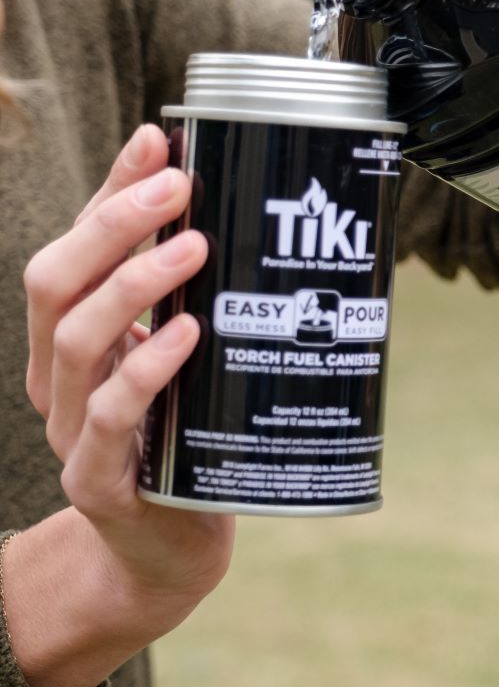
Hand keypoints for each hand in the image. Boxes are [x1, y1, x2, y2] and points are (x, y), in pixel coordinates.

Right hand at [9, 124, 227, 686]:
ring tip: (192, 246)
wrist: (168, 547)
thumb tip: (254, 216)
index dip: (108, 191)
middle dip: (114, 225)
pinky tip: (187, 334)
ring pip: (76, 343)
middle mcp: (61, 377)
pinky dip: (146, 370)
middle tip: (178, 186)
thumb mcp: (185, 354)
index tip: (157, 138)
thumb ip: (196, 297)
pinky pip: (111, 419)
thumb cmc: (184, 434)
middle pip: (56, 283)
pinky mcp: (101, 483)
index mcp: (74, 338)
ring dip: (134, 285)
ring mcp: (73, 431)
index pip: (75, 247)